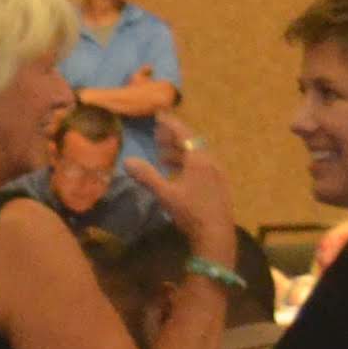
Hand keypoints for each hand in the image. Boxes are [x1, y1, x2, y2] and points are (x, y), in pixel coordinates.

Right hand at [141, 117, 239, 254]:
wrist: (216, 233)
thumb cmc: (190, 211)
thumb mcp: (166, 194)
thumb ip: (148, 176)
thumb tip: (127, 161)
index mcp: (198, 159)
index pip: (184, 134)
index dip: (171, 124)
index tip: (160, 115)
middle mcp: (210, 161)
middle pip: (192, 143)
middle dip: (174, 138)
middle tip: (158, 137)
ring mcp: (217, 173)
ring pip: (197, 155)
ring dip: (180, 153)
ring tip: (163, 157)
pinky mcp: (219, 184)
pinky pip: (202, 166)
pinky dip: (188, 164)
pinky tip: (179, 175)